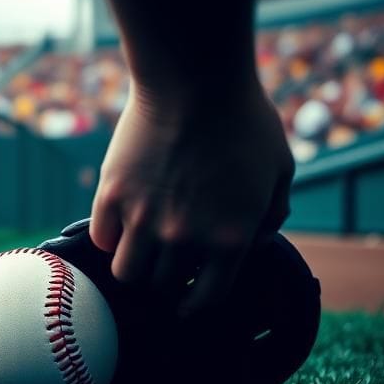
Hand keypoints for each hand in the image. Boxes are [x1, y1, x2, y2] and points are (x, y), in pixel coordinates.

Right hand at [90, 80, 293, 313]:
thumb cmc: (244, 118)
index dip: (195, 305)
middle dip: (165, 282)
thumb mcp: (280, 168)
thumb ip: (273, 213)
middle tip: (163, 268)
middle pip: (162, 288)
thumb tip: (258, 239)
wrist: (194, 78)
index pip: (206, 300)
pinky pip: (103, 239)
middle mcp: (185, 239)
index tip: (186, 303)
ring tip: (138, 250)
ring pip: (127, 273)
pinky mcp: (112, 195)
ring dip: (134, 266)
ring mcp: (144, 219)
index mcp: (231, 239)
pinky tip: (119, 222)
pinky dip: (110, 236)